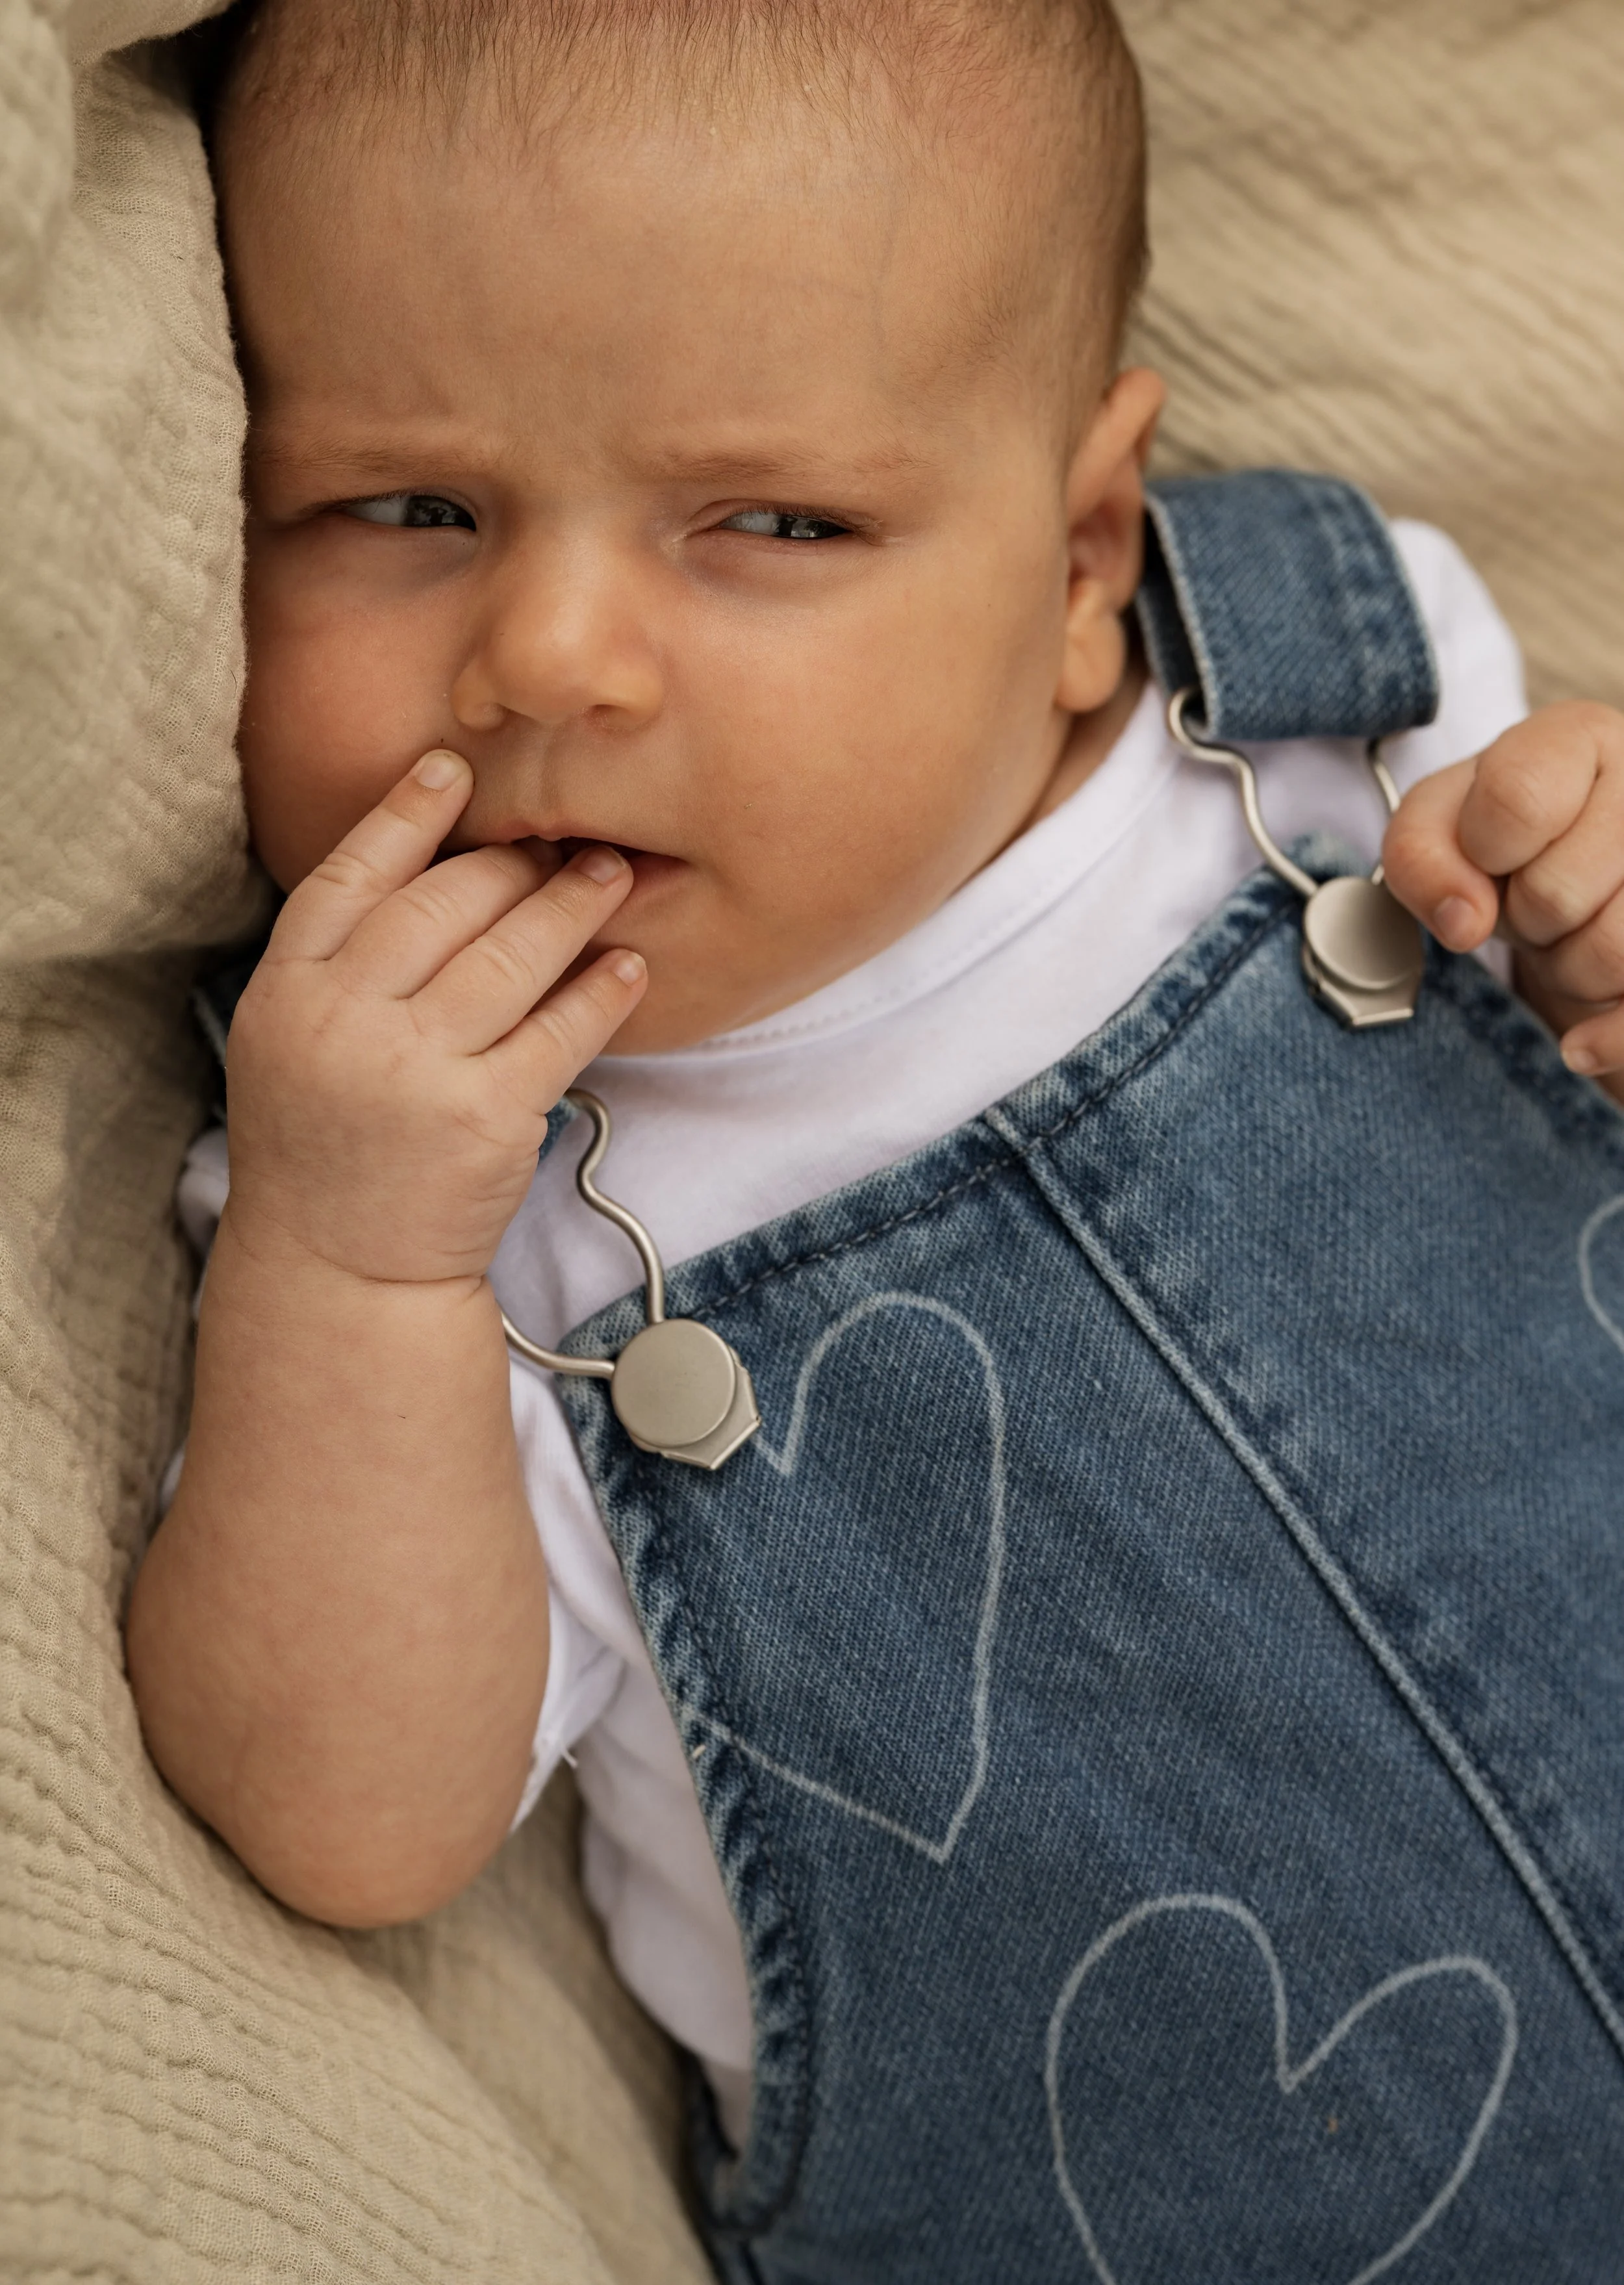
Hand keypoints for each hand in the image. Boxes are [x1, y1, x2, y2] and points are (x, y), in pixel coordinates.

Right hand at [225, 748, 646, 1283]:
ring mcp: (414, 1069)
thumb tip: (435, 863)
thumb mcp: (291, 1040)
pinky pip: (559, 1032)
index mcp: (286, 991)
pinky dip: (601, 991)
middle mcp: (342, 1021)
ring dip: (571, 904)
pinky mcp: (484, 1117)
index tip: (453, 766)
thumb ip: (341, 962)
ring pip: (510, 956)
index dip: (404, 814)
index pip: (349, 876)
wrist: (339, 1266)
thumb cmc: (327, 1143)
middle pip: (443, 904)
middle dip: (514, 860)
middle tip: (567, 833)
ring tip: (613, 873)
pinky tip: (630, 964)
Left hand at [1382, 702, 1623, 1093]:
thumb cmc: (1507, 842)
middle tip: (1537, 905)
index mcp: (1581, 739)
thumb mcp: (1438, 829)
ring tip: (1574, 937)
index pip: (1516, 800)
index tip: (1493, 857)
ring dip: (1569, 971)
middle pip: (1557, 893)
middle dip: (1524, 920)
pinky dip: (1607, 1039)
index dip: (1483, 850)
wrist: (1579, 871)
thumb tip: (1463, 921)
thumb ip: (1421, 858)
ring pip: (1612, 953)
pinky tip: (1580, 1045)